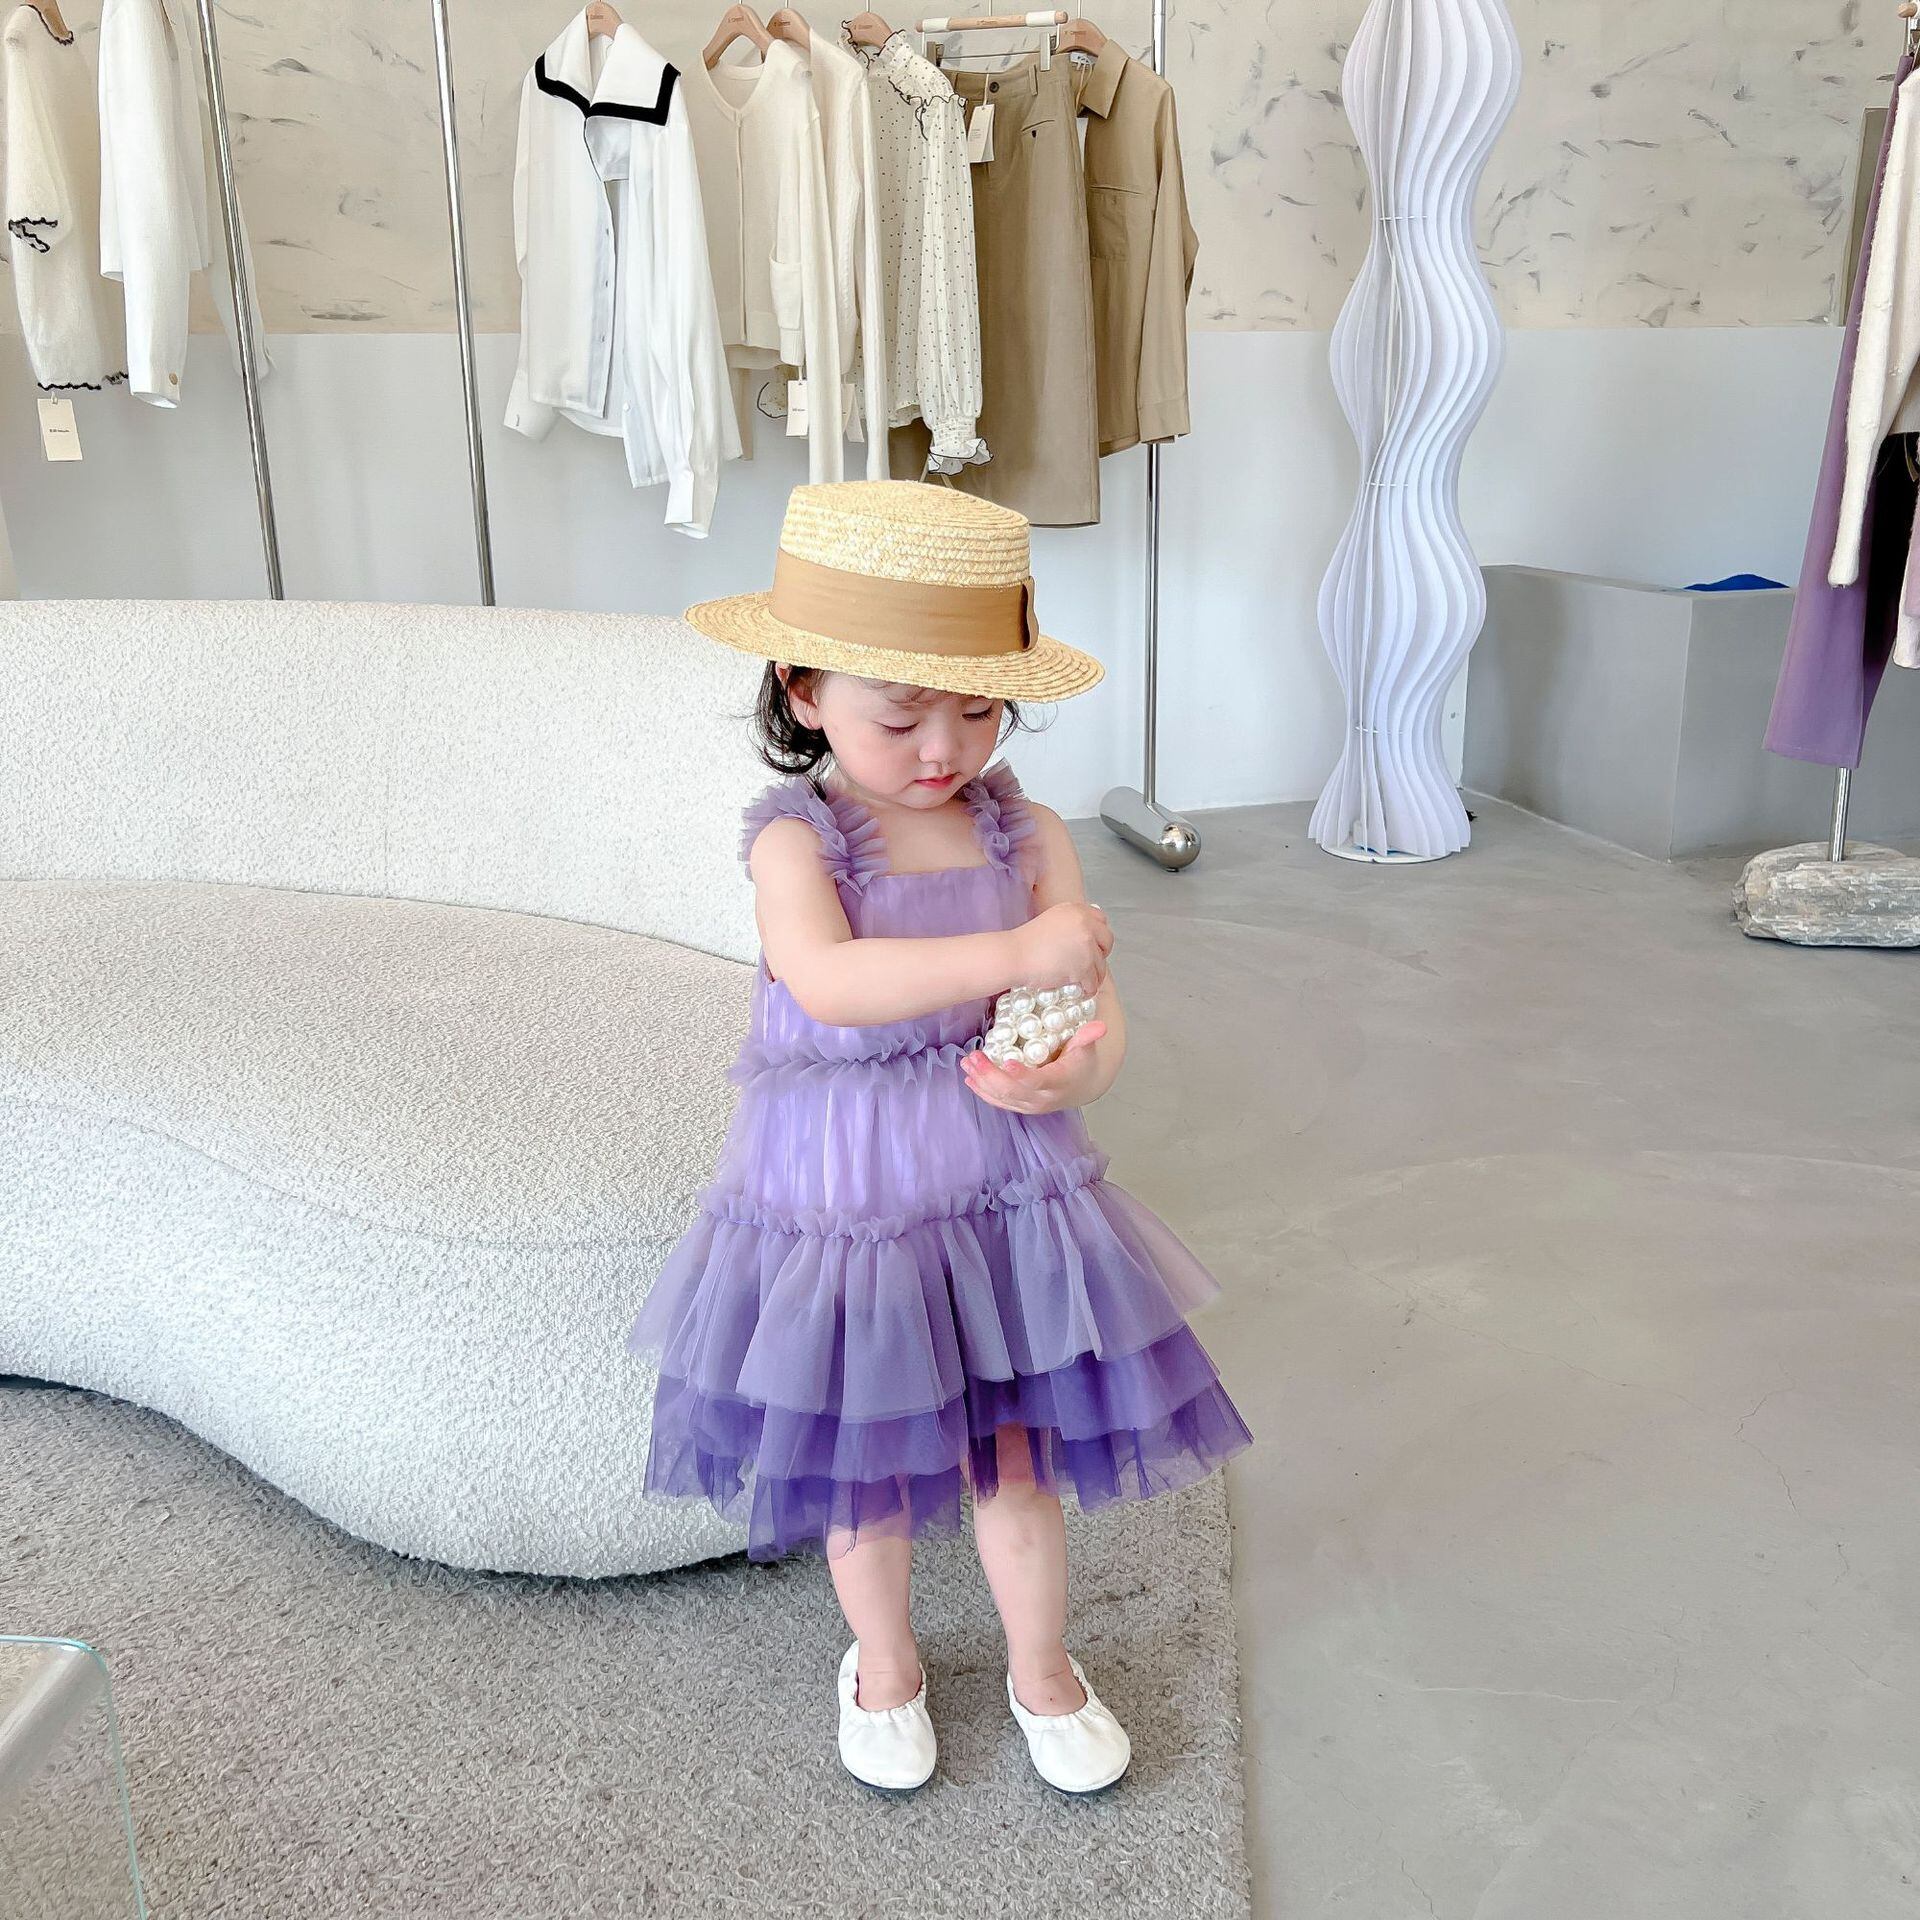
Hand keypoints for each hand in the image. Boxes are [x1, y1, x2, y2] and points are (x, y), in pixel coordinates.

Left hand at [962, 1020, 1109, 1113]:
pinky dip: (983, 1092)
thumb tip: (1100, 1026)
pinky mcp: (1021, 1106)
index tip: (1007, 1062)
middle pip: (1014, 1092)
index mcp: (1060, 1082)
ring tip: (967, 1063)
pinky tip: (970, 1079)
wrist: (1082, 1085)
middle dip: (991, 1075)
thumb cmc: (1081, 1061)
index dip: (1023, 1075)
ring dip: (982, 1082)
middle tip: (974, 1057)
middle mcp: (1044, 1099)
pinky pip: (1000, 1102)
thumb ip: (1089, 1036)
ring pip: (1003, 1098)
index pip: (1039, 1082)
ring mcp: (1031, 1105)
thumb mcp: (1086, 1046)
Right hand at [1012, 902, 1112, 995]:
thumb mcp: (1052, 920)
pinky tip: (1080, 991)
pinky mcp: (1084, 967)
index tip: (1092, 944)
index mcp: (1077, 910)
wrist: (1014, 956)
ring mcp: (1087, 946)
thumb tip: (1089, 933)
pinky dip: (1088, 989)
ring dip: (1094, 974)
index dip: (1098, 933)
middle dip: (1100, 953)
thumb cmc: (1026, 941)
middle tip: (1088, 962)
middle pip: (1107, 940)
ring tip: (1082, 981)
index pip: (1101, 920)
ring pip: (1101, 965)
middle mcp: (1085, 924)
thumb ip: (1072, 923)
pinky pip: (1094, 982)